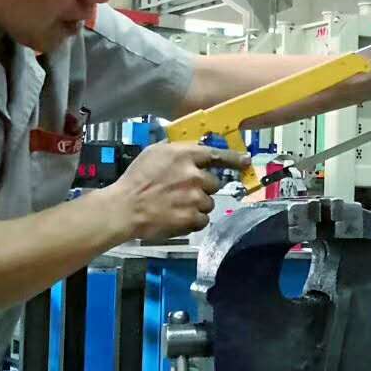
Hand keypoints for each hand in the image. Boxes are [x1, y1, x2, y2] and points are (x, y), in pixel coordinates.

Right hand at [104, 143, 250, 241]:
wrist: (125, 208)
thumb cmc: (136, 180)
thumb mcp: (154, 153)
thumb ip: (177, 150)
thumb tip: (193, 150)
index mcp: (185, 155)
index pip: (217, 155)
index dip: (233, 159)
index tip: (245, 161)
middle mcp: (194, 175)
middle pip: (214, 183)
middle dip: (202, 188)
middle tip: (182, 192)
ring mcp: (195, 198)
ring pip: (209, 203)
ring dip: (197, 205)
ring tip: (175, 206)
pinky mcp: (192, 218)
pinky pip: (203, 220)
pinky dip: (193, 221)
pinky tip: (177, 217)